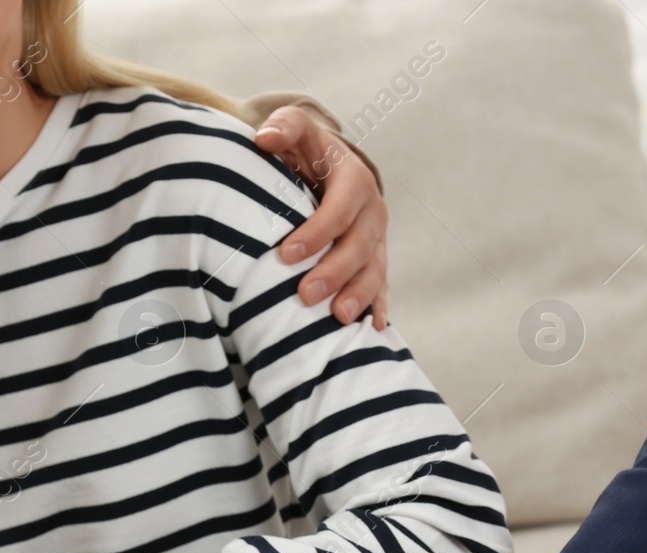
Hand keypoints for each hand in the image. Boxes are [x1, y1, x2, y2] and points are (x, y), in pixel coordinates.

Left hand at [254, 105, 389, 329]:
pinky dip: (378, 308)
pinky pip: (381, 286)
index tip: (286, 255)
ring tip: (338, 319)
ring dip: (359, 295)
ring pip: (374, 270)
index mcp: (354, 180)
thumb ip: (283, 127)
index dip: (318, 232)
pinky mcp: (374, 260)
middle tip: (304, 296)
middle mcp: (372, 211)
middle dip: (335, 272)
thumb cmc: (303, 150)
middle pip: (360, 245)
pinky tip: (371, 331)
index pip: (341, 207)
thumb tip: (265, 138)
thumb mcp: (294, 129)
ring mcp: (376, 239)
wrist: (325, 166)